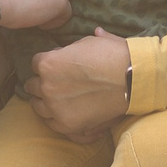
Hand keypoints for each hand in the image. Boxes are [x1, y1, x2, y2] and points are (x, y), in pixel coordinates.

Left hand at [24, 28, 130, 142]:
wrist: (134, 80)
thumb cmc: (113, 56)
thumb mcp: (89, 42)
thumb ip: (73, 47)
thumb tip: (75, 45)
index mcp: (48, 63)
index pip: (35, 63)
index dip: (47, 63)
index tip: (56, 66)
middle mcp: (47, 87)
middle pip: (32, 86)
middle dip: (42, 82)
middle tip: (56, 83)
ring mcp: (56, 108)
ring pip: (38, 106)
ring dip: (46, 101)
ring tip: (58, 99)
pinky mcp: (68, 124)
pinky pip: (51, 124)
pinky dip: (56, 118)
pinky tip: (63, 113)